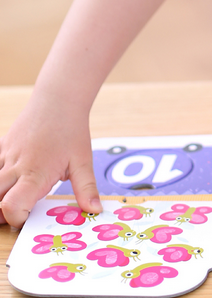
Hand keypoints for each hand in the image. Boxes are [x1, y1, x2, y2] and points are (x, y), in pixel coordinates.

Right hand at [0, 98, 99, 227]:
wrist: (59, 100)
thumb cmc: (72, 130)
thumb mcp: (83, 161)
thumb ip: (86, 188)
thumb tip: (95, 210)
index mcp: (35, 174)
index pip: (11, 207)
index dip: (17, 218)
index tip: (28, 216)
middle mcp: (15, 168)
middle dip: (1, 212)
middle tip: (20, 207)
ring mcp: (5, 157)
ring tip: (15, 191)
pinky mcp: (1, 147)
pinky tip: (10, 174)